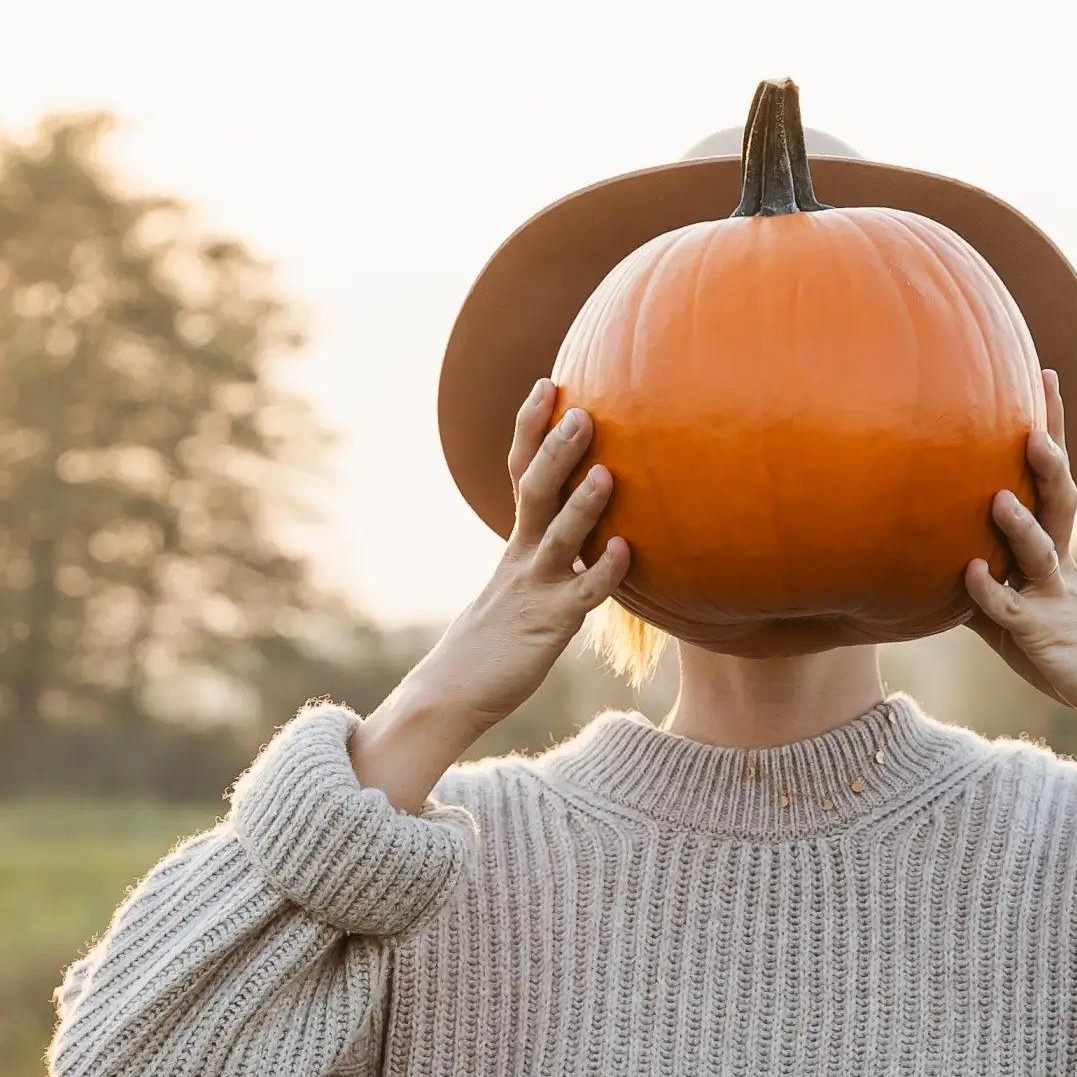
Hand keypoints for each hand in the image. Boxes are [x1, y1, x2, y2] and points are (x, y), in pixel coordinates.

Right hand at [348, 380, 632, 812]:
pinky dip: (603, 572)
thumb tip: (586, 538)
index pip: (521, 472)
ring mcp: (534, 589)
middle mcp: (522, 557)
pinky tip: (626, 552)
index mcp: (516, 545)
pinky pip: (580, 595)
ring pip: (559, 538)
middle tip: (580, 408)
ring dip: (584, 505)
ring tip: (608, 472)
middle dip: (557, 449)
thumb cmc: (492, 644)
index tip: (548, 383)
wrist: (451, 694)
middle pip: (536, 491)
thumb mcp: (518, 590)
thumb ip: (548, 559)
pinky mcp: (548, 625)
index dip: (532, 428)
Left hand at [961, 371, 1076, 809]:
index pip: (1054, 482)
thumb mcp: (1022, 621)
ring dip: (1019, 523)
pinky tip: (965, 572)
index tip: (1042, 378)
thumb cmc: (1073, 660)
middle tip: (1033, 406)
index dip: (1049, 431)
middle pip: (1058, 499)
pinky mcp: (1043, 637)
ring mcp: (1055, 599)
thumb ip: (985, 593)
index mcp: (1059, 555)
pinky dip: (986, 591)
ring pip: (1039, 552)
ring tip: (998, 493)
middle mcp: (1061, 567)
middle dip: (1047, 453)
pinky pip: (1009, 610)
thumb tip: (940, 573)